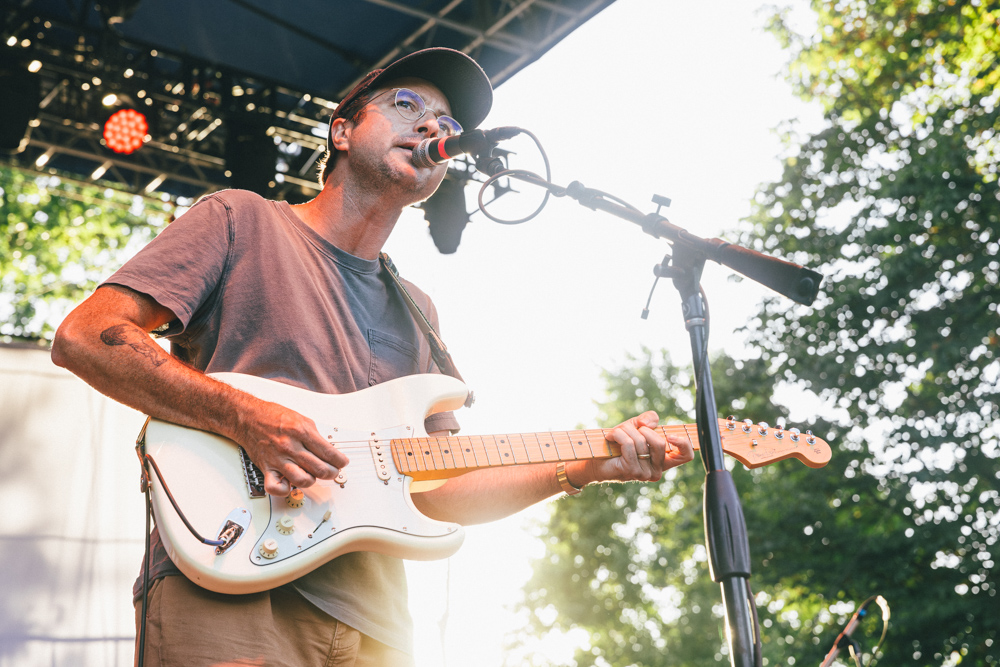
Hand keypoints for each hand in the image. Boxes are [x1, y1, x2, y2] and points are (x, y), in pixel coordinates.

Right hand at [234, 398, 349, 495]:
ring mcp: (278, 459)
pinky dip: (286, 490)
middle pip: (320, 469)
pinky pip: (276, 488)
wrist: (248, 418)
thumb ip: (315, 436)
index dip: (340, 461)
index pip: (329, 453)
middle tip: (333, 471)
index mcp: (302, 432)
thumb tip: (329, 451)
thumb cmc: (274, 417)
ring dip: (312, 481)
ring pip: (303, 480)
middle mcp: (291, 446)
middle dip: (332, 473)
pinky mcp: (266, 468)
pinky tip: (290, 484)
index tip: (342, 462)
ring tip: (313, 475)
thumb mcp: (302, 419)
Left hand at [573, 411, 693, 485]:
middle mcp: (657, 470)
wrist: (596, 459)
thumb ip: (648, 420)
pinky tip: (610, 437)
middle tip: (630, 428)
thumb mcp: (636, 427)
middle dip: (642, 429)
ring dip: (626, 430)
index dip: (684, 443)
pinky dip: (618, 435)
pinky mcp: (631, 471)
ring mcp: (645, 473)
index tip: (670, 434)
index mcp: (663, 461)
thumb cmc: (618, 444)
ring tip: (616, 433)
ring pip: (641, 442)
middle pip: (660, 442)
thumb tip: (650, 423)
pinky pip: (629, 445)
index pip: (686, 455)